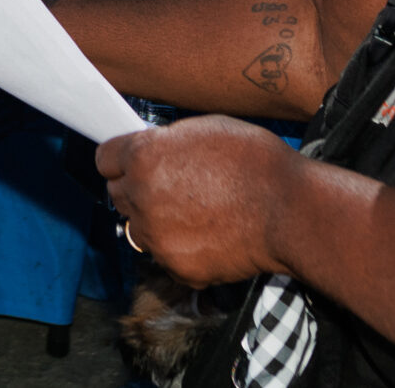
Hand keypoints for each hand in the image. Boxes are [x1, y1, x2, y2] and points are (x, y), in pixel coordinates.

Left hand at [97, 115, 297, 285]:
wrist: (290, 209)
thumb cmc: (254, 162)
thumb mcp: (203, 129)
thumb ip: (166, 143)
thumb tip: (150, 150)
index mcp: (144, 156)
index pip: (104, 159)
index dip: (120, 160)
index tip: (131, 163)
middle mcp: (142, 196)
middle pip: (118, 195)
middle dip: (138, 189)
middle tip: (171, 188)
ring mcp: (157, 236)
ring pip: (139, 228)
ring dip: (156, 221)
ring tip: (195, 213)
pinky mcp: (176, 266)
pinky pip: (165, 256)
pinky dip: (181, 249)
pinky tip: (209, 235)